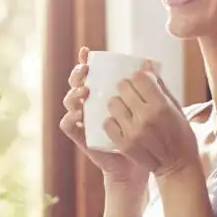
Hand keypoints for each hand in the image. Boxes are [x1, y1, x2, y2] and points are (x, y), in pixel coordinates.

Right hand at [59, 47, 148, 185]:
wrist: (136, 164)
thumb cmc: (143, 134)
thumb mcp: (147, 107)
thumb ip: (147, 88)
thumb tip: (149, 63)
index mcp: (102, 94)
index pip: (90, 74)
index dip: (84, 61)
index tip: (87, 53)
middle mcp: (89, 104)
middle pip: (75, 84)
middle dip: (76, 74)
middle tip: (86, 71)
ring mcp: (83, 120)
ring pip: (68, 102)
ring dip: (73, 94)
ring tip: (85, 91)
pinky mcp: (81, 137)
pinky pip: (68, 126)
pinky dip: (69, 118)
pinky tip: (79, 114)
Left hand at [103, 62, 199, 177]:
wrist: (177, 166)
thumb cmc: (180, 134)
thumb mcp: (176, 108)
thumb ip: (159, 86)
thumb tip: (146, 64)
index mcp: (161, 106)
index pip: (139, 78)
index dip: (138, 76)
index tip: (139, 80)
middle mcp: (146, 117)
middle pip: (123, 88)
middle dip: (125, 87)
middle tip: (129, 92)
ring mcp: (132, 131)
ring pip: (113, 104)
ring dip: (117, 103)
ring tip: (124, 107)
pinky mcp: (123, 144)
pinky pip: (108, 123)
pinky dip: (112, 121)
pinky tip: (120, 122)